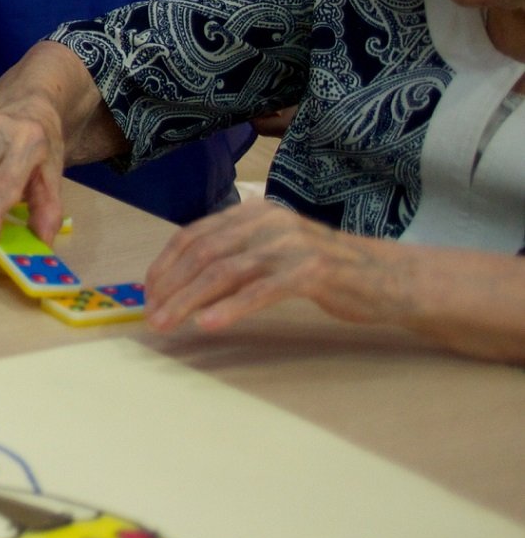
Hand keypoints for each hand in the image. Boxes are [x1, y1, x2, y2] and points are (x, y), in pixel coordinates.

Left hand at [143, 201, 391, 334]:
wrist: (389, 277)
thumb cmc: (325, 269)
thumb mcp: (273, 253)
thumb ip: (235, 258)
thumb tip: (181, 284)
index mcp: (252, 213)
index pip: (194, 235)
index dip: (165, 264)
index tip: (148, 292)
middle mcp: (267, 221)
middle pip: (204, 253)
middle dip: (171, 286)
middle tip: (151, 315)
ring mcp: (290, 244)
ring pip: (225, 271)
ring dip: (189, 300)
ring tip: (168, 322)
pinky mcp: (313, 270)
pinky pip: (262, 290)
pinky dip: (231, 308)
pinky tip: (209, 324)